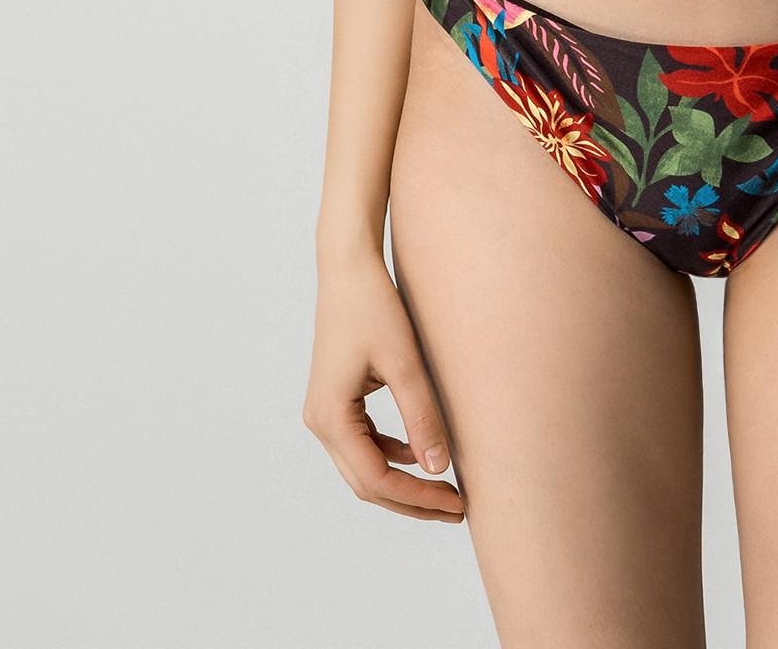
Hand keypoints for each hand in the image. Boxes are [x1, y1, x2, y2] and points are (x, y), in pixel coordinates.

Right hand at [303, 251, 465, 521]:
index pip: (376, 479)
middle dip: (412, 499)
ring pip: (364, 466)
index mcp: (331, 418)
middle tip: (457, 509)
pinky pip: (363, 443)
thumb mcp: (404, 362)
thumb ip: (421, 417)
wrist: (348, 267)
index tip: (456, 504)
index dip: (417, 497)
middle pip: (367, 482)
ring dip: (403, 480)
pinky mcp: (336, 400)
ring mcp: (325, 412)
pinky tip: (422, 451)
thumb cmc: (374, 307)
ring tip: (446, 489)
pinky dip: (391, 454)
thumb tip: (439, 469)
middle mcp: (320, 422)